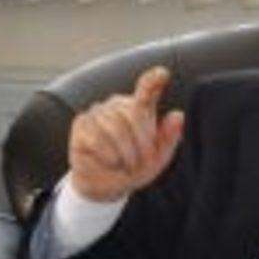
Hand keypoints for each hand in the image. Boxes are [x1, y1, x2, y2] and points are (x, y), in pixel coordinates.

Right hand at [68, 67, 184, 201]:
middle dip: (143, 144)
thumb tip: (178, 114)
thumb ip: (169, 137)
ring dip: (126, 153)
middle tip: (142, 162)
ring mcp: (97, 112)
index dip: (153, 81)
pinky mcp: (81, 125)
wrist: (107, 185)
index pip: (147, 90)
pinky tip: (109, 161)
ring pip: (115, 128)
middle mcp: (117, 104)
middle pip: (134, 116)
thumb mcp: (158, 158)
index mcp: (140, 108)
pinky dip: (108, 156)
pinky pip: (97, 138)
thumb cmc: (135, 167)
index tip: (163, 73)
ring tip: (126, 164)